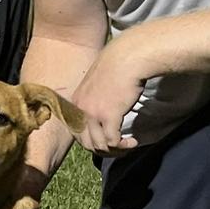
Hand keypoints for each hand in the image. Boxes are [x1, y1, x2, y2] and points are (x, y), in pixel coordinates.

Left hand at [71, 37, 143, 156]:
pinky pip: (113, 141)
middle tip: (118, 148)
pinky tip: (133, 141)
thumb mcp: (97, 84)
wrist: (128, 57)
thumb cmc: (118, 66)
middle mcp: (81, 109)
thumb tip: (102, 113)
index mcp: (76, 102)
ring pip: (99, 146)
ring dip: (115, 150)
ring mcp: (93, 114)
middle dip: (103, 150)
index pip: (77, 132)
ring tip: (128, 145)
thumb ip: (94, 99)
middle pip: (86, 143)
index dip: (92, 142)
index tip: (107, 141)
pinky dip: (124, 145)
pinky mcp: (109, 116)